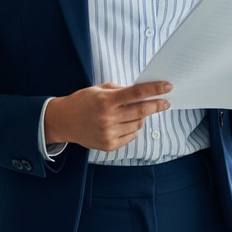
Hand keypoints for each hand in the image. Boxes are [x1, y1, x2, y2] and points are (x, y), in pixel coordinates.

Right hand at [44, 81, 171, 151]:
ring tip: (135, 112)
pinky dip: (133, 128)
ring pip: (137, 124)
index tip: (167, 87)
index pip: (136, 93)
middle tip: (165, 102)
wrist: (63, 121)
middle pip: (141, 111)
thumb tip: (142, 93)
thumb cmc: (82, 101)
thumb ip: (120, 90)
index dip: (154, 90)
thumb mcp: (99, 89)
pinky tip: (126, 123)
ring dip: (142, 117)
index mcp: (106, 100)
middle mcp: (108, 118)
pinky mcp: (108, 145)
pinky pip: (131, 136)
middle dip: (157, 105)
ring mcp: (108, 133)